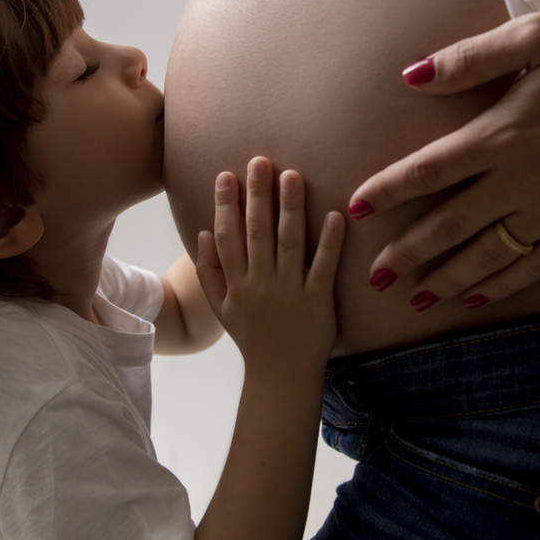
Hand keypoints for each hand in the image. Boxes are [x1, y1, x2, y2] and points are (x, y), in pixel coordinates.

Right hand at [196, 157, 344, 379]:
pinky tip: (336, 215)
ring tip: (292, 175)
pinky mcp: (318, 301)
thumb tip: (203, 232)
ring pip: (288, 243)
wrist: (280, 378)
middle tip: (260, 161)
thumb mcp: (221, 308)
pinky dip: (329, 242)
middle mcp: (260, 283)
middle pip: (256, 232)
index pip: (227, 236)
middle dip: (257, 195)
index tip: (226, 175)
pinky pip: (324, 267)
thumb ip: (209, 271)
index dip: (225, 205)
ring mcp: (290, 291)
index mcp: (236, 283)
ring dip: (290, 208)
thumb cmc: (252, 339)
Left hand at [349, 11, 539, 308]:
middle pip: (449, 225)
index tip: (356, 209)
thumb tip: (412, 76)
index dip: (389, 191)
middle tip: (373, 278)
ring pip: (487, 255)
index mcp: (503, 132)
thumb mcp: (538, 34)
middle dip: (407, 254)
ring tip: (413, 299)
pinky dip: (502, 285)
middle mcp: (522, 180)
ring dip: (445, 279)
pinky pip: (534, 265)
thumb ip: (471, 57)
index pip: (429, 169)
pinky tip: (476, 299)